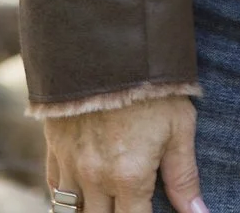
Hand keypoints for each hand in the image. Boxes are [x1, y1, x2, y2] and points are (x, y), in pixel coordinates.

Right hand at [45, 95, 206, 212]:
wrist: (108, 43)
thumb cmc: (152, 84)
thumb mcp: (179, 126)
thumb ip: (184, 176)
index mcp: (129, 176)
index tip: (149, 210)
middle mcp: (95, 177)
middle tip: (130, 201)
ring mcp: (71, 164)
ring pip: (72, 212)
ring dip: (90, 211)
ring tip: (107, 201)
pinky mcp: (55, 146)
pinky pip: (54, 188)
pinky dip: (67, 197)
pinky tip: (83, 192)